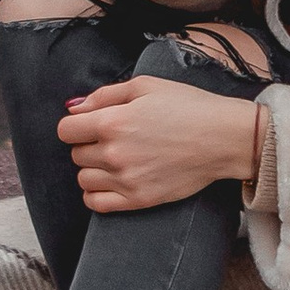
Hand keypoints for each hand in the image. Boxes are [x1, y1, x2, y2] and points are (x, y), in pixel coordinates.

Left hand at [60, 76, 261, 211]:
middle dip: (89, 145)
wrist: (223, 137)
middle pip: (75, 154)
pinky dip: (96, 194)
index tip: (92, 124)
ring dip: (93, 169)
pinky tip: (112, 181)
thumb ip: (103, 96)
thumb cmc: (188, 107)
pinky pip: (96, 203)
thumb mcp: (144, 86)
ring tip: (117, 159)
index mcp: (112, 122)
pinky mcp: (139, 200)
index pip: (65, 130)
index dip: (77, 125)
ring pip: (83, 179)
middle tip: (114, 139)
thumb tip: (74, 108)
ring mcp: (126, 179)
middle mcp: (114, 153)